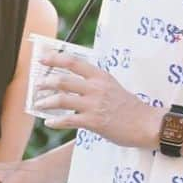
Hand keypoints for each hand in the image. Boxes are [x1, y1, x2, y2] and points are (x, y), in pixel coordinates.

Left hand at [34, 53, 161, 147]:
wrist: (146, 123)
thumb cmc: (129, 106)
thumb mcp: (112, 86)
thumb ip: (94, 84)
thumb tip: (74, 84)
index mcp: (100, 76)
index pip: (74, 62)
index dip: (55, 59)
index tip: (42, 59)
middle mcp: (96, 88)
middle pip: (63, 80)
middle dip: (45, 82)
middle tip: (36, 86)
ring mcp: (94, 104)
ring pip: (62, 100)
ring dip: (46, 102)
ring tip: (38, 104)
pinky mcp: (94, 122)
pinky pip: (69, 120)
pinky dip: (56, 121)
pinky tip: (49, 123)